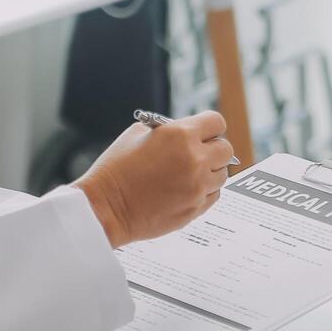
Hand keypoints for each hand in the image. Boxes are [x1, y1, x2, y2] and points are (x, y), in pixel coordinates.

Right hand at [72, 111, 235, 248]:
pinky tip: (185, 189)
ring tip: (187, 174)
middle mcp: (195, 159)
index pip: (216, 122)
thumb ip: (168, 130)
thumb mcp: (137, 134)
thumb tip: (187, 132)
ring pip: (222, 174)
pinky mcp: (196, 208)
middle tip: (199, 153)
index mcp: (180, 135)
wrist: (105, 207)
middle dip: (213, 149)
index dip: (210, 127)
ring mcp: (198, 186)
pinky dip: (205, 190)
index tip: (204, 132)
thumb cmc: (115, 169)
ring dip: (210, 171)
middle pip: (226, 149)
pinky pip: (215, 194)